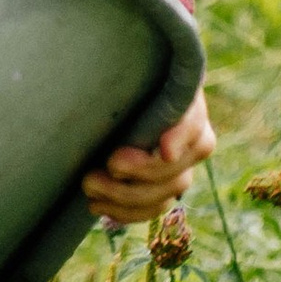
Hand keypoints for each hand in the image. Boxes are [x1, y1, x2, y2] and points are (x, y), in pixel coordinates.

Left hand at [84, 87, 214, 227]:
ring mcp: (181, 165)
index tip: (164, 149)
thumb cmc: (110, 75)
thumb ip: (131, 69)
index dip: (180, 137)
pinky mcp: (164, 187)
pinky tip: (99, 206)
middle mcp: (192, 137)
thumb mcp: (123, 75)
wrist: (103, 93)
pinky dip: (127, 212)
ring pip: (167, 192)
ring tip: (88, 186)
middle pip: (177, 166)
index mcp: (186, 102)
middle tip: (104, 166)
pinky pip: (155, 208)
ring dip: (125, 196)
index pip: (192, 121)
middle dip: (139, 172)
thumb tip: (146, 122)